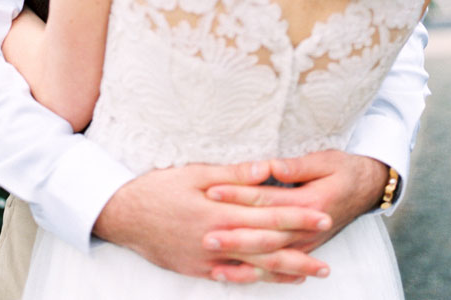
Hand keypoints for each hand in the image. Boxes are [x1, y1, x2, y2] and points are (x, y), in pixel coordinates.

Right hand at [93, 161, 331, 284]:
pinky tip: (275, 280)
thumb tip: (265, 170)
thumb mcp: (193, 173)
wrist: (122, 215)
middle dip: (301, 250)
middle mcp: (217, 241)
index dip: (298, 217)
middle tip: (328, 254)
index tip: (323, 216)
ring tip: (313, 274)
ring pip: (254, 269)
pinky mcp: (198, 270)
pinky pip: (234, 279)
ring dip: (286, 272)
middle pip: (267, 248)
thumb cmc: (157, 188)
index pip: (267, 216)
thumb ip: (232, 175)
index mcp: (219, 213)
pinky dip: (258, 280)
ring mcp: (208, 261)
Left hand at [203, 151, 388, 280]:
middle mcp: (307, 229)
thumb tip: (272, 166)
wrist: (368, 189)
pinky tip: (232, 277)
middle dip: (234, 236)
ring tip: (214, 264)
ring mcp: (305, 244)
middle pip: (264, 235)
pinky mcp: (302, 250)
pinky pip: (276, 269)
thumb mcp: (325, 160)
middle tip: (206, 236)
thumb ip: (297, 166)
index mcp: (310, 202)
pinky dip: (254, 276)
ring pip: (270, 258)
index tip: (212, 191)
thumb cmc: (344, 169)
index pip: (266, 199)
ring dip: (241, 261)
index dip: (239, 194)